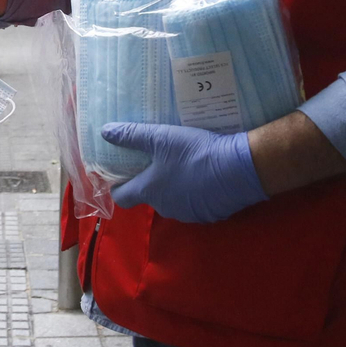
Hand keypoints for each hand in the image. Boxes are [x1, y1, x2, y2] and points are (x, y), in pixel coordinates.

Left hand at [101, 123, 265, 223]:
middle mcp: (165, 208)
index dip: (117, 185)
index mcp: (150, 192)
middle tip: (155, 160)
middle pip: (149, 197)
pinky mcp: (210, 214)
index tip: (119, 173)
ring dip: (174, 186)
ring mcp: (189, 214)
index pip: (122, 197)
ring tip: (181, 164)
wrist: (240, 169)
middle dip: (150, 182)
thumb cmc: (195, 153)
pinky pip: (195, 203)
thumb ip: (132, 136)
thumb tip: (105, 132)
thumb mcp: (161, 138)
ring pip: (173, 200)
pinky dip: (195, 191)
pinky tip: (203, 173)